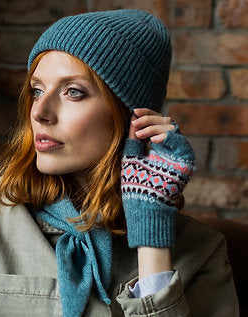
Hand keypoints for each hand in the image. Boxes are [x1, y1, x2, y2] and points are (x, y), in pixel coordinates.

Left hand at [121, 108, 195, 247]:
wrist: (142, 205)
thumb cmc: (134, 185)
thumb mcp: (130, 158)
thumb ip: (133, 139)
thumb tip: (133, 118)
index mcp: (159, 148)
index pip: (157, 124)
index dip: (147, 115)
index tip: (134, 111)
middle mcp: (171, 149)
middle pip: (166, 123)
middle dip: (150, 118)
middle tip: (136, 121)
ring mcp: (179, 154)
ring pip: (173, 128)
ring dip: (155, 126)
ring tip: (140, 133)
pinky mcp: (186, 162)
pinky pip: (181, 142)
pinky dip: (168, 136)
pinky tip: (154, 140)